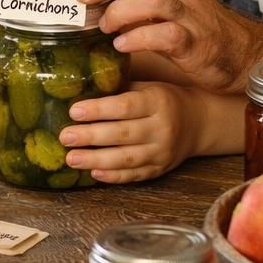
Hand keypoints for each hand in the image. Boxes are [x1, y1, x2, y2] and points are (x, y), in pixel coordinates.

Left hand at [58, 81, 200, 183]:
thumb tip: (77, 87)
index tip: (73, 111)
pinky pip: (135, 175)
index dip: (98, 110)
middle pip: (122, 134)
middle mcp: (162, 128)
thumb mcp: (146, 86)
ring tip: (71, 158)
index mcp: (157, 102)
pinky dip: (113, 176)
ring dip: (97, 160)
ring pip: (127, 159)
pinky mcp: (160, 169)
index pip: (124, 106)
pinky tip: (93, 173)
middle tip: (65, 137)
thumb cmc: (162, 100)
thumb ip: (118, 89)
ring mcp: (162, 152)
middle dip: (90, 137)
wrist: (198, 123)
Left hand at [77, 0, 259, 94]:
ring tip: (105, 28)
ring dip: (121, 12)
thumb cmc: (201, 35)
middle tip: (83, 1)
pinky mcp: (197, 43)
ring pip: (152, 0)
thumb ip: (138, 7)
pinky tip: (123, 46)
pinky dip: (140, 38)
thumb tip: (97, 9)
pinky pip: (166, 34)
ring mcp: (191, 16)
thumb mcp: (169, 12)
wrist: (247, 56)